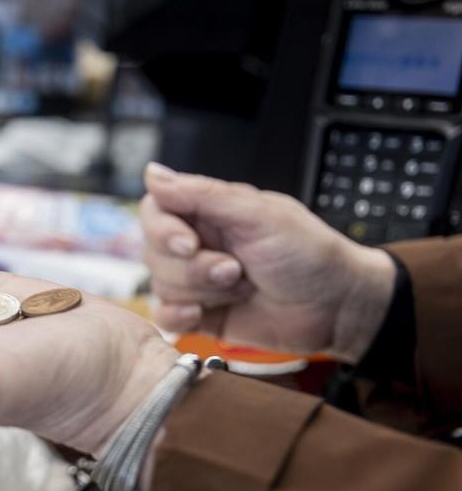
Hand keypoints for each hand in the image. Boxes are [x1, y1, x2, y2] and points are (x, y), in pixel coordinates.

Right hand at [141, 163, 396, 362]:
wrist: (337, 308)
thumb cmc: (310, 255)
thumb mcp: (260, 215)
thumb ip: (203, 195)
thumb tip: (152, 174)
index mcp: (209, 212)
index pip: (156, 210)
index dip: (163, 229)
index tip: (189, 243)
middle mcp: (198, 244)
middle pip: (153, 252)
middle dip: (193, 268)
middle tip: (235, 270)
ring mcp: (197, 281)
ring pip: (160, 285)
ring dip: (201, 291)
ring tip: (242, 288)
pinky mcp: (200, 314)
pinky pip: (165, 316)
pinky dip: (180, 316)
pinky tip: (206, 314)